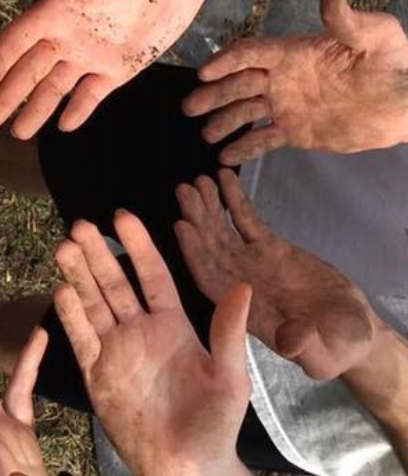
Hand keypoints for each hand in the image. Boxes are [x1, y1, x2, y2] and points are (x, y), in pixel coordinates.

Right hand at [0, 0, 204, 138]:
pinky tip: (63, 126)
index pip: (15, 43)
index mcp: (53, 10)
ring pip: (55, 89)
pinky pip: (92, 94)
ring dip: (36, 111)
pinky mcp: (118, 67)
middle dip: (7, 97)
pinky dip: (79, 110)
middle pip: (28, 73)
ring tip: (17, 134)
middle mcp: (65, 37)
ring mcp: (90, 55)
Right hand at [54, 212, 252, 475]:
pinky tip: (61, 290)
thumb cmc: (216, 423)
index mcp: (173, 325)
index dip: (138, 246)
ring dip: (78, 275)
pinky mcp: (97, 373)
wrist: (187, 466)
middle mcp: (140, 330)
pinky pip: (81, 338)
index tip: (122, 216)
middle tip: (79, 225)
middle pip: (114, 283)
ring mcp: (116, 350)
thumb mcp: (229, 376)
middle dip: (97, 254)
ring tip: (64, 247)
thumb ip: (228, 331)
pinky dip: (71, 316)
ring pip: (92, 303)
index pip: (152, 276)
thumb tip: (244, 286)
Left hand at [175, 169, 379, 380]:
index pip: (210, 278)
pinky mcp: (269, 248)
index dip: (195, 254)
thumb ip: (305, 344)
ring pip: (223, 231)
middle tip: (184, 190)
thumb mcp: (323, 352)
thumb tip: (289, 341)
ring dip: (209, 205)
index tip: (182, 226)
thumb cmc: (334, 347)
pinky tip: (224, 178)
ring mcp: (252, 262)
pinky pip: (246, 220)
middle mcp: (238, 283)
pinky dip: (234, 200)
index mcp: (242, 309)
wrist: (348, 331)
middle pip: (210, 248)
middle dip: (197, 220)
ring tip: (199, 180)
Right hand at [182, 0, 407, 164]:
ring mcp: (286, 106)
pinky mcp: (295, 131)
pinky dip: (244, 148)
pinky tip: (226, 158)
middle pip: (238, 84)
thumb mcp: (378, 35)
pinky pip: (263, 140)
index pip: (252, 53)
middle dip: (212, 94)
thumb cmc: (395, 63)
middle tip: (189, 107)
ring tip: (205, 135)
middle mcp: (283, 78)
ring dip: (223, 122)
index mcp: (294, 53)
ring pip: (245, 112)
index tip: (204, 73)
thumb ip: (349, 21)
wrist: (407, 104)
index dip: (226, 61)